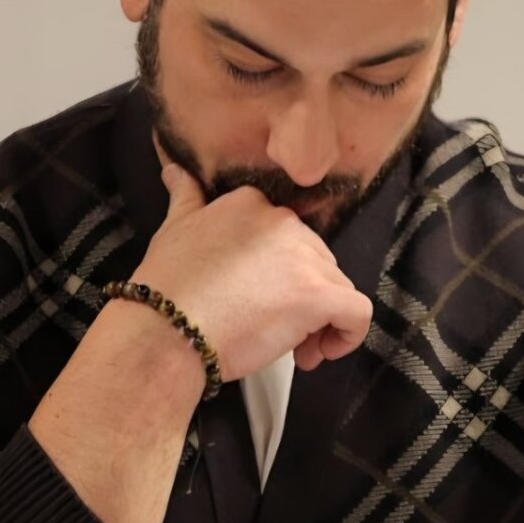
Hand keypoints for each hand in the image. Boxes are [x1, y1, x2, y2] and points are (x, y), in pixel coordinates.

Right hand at [126, 162, 373, 381]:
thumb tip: (175, 170)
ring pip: (336, 287)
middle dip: (301, 297)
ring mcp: (304, 258)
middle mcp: (284, 223)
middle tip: (273, 328)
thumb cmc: (166, 288)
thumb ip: (186, 197)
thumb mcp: (173, 228)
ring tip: (289, 349)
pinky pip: (357, 313)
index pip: (288, 237)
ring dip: (319, 320)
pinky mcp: (318, 295)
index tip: (261, 297)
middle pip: (315, 262)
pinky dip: (347, 335)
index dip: (280, 271)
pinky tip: (318, 352)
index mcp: (252, 204)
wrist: (166, 328)